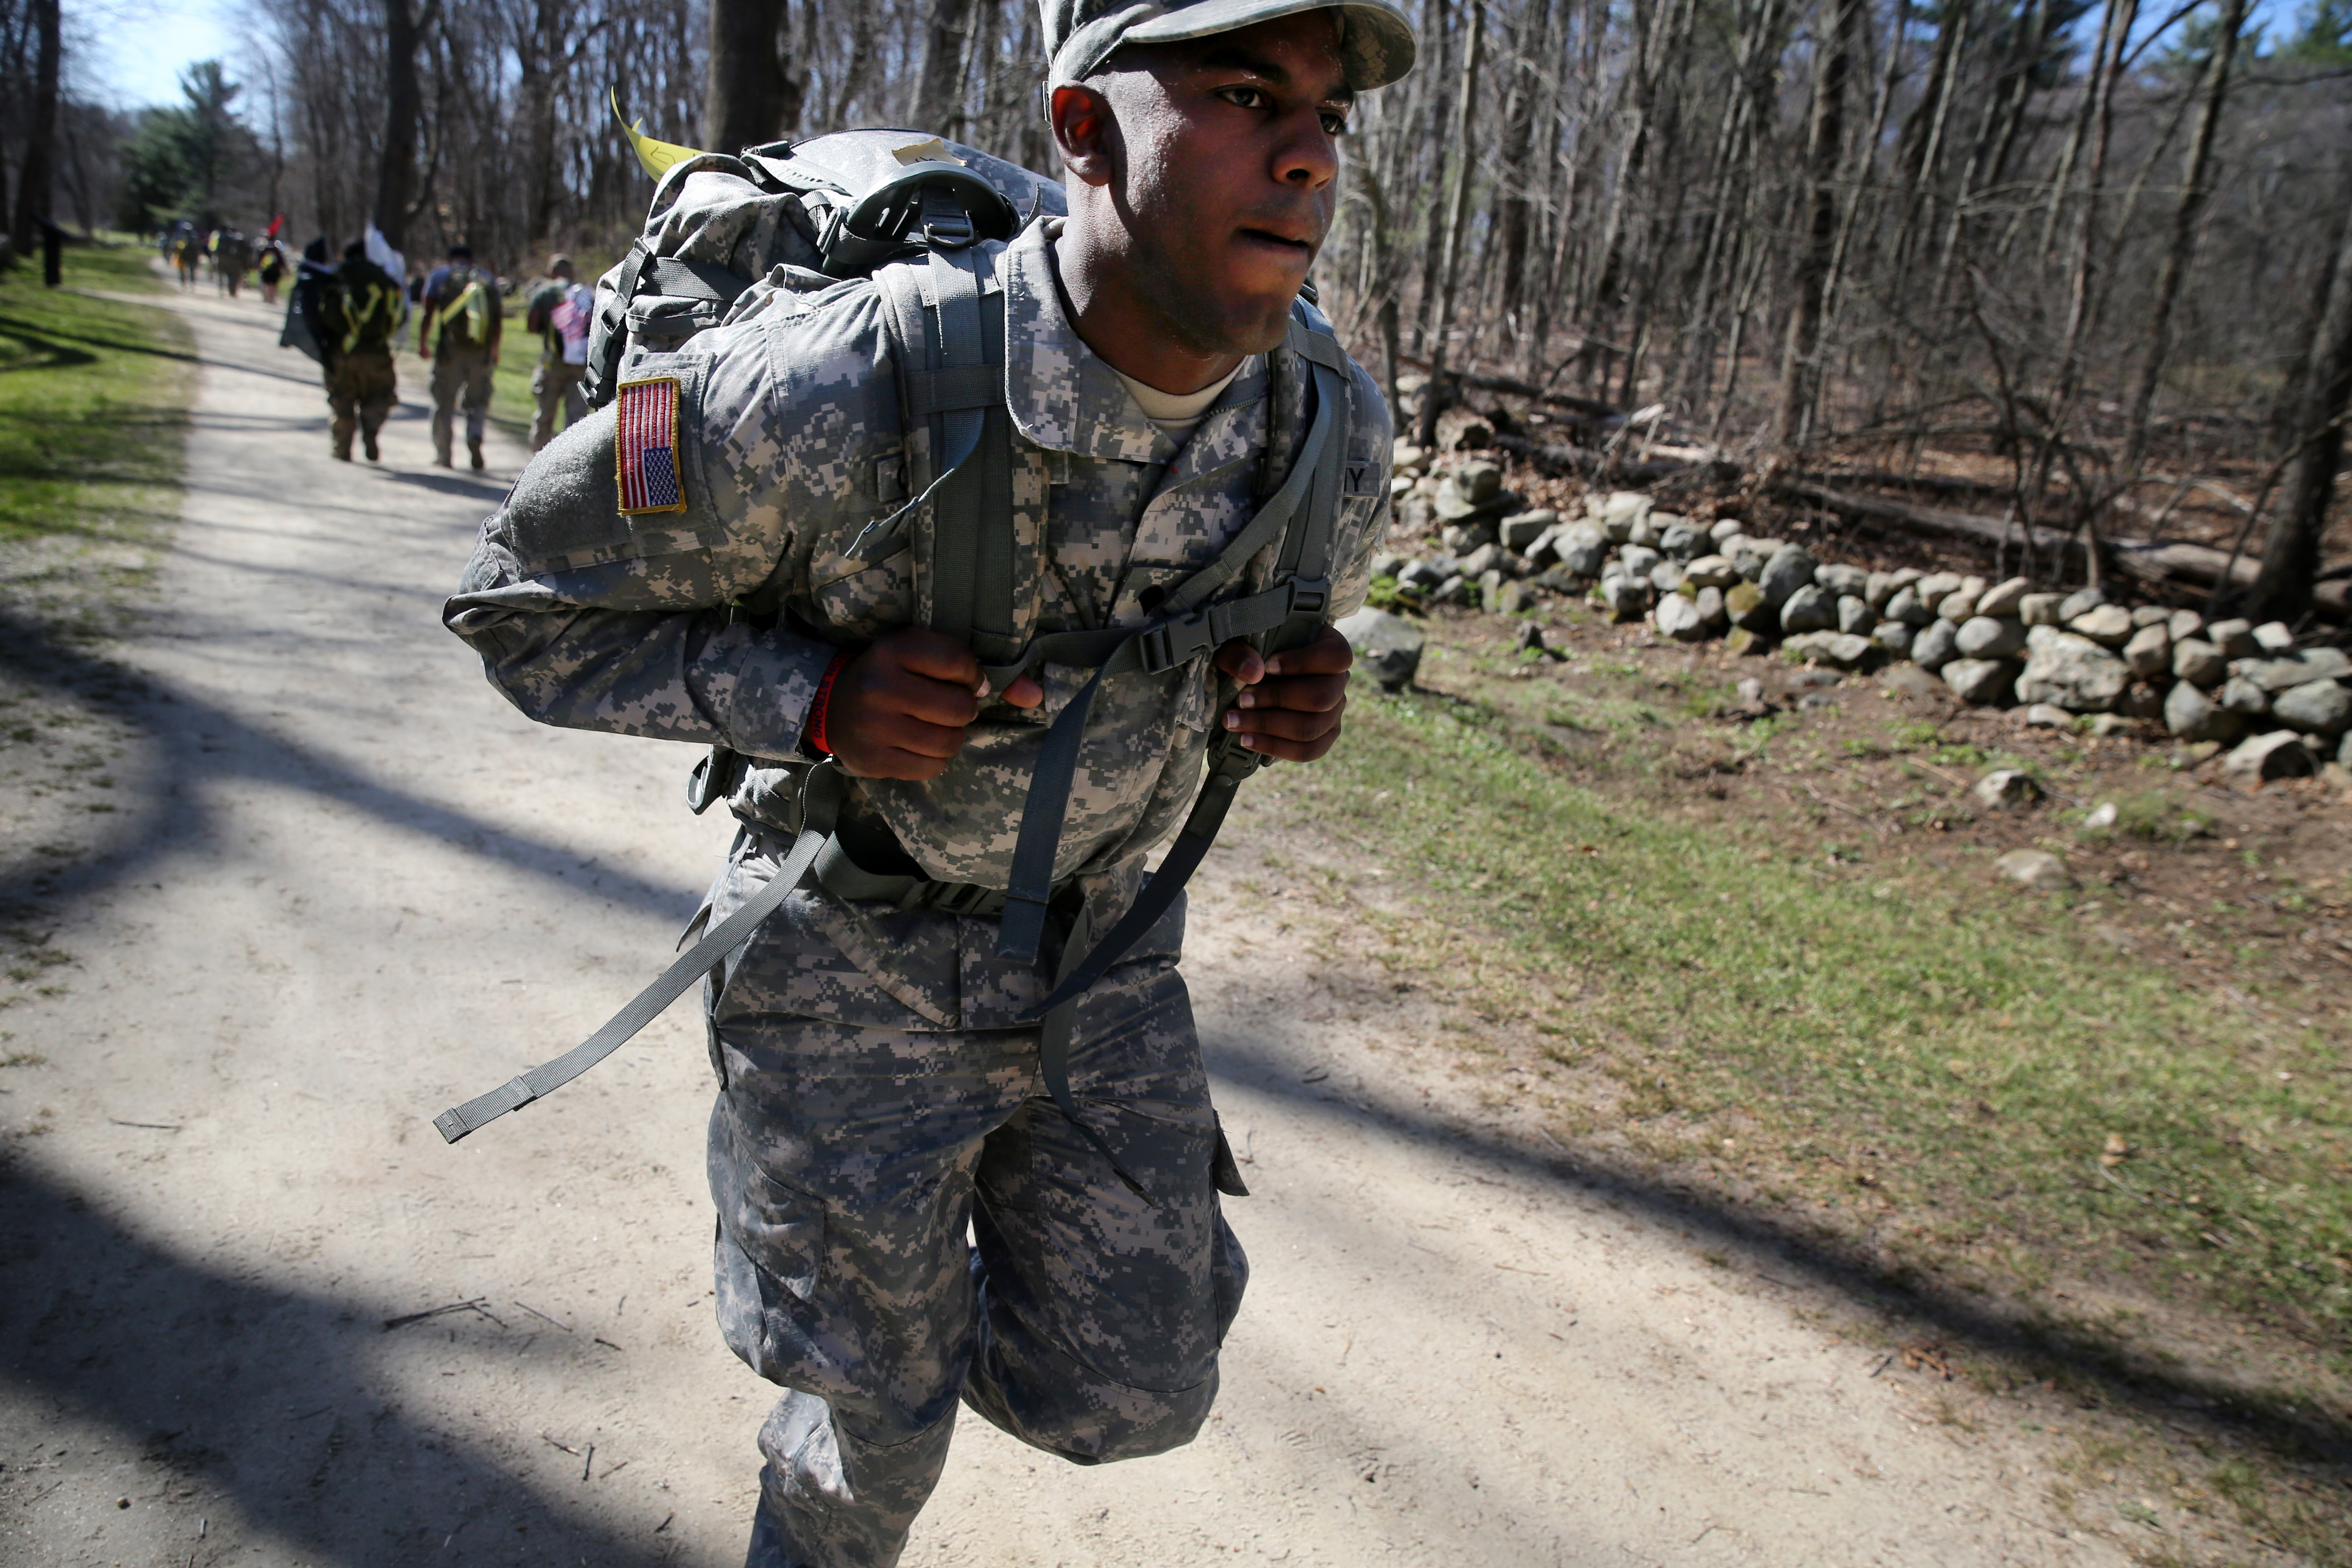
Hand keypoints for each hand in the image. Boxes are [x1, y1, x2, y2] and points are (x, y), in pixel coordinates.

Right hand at [824, 628, 1043, 780]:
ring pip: (948, 741)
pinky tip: (919, 744)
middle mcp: (880, 685)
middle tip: (948, 707)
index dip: (972, 676)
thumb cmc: (892, 674)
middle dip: (964, 710)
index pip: (957, 662)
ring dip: (951, 736)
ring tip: (933, 726)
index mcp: (893, 649)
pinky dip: (935, 759)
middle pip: (959, 708)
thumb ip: (980, 669)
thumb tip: (1035, 695)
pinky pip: (931, 767)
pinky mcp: (872, 759)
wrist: (831, 703)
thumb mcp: (923, 655)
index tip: (965, 681)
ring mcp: (874, 725)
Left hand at [1213, 623, 1351, 762]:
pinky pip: (1308, 751)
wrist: (1253, 678)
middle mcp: (1340, 682)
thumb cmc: (1251, 654)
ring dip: (1269, 726)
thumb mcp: (1237, 644)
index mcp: (1332, 648)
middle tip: (1241, 700)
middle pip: (1322, 697)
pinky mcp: (1324, 737)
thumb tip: (1253, 673)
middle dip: (1277, 699)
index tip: (1268, 666)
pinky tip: (1246, 739)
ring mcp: (1335, 712)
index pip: (1336, 656)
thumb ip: (1238, 652)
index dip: (1303, 662)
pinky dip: (1274, 747)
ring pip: (1312, 727)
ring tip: (1234, 722)